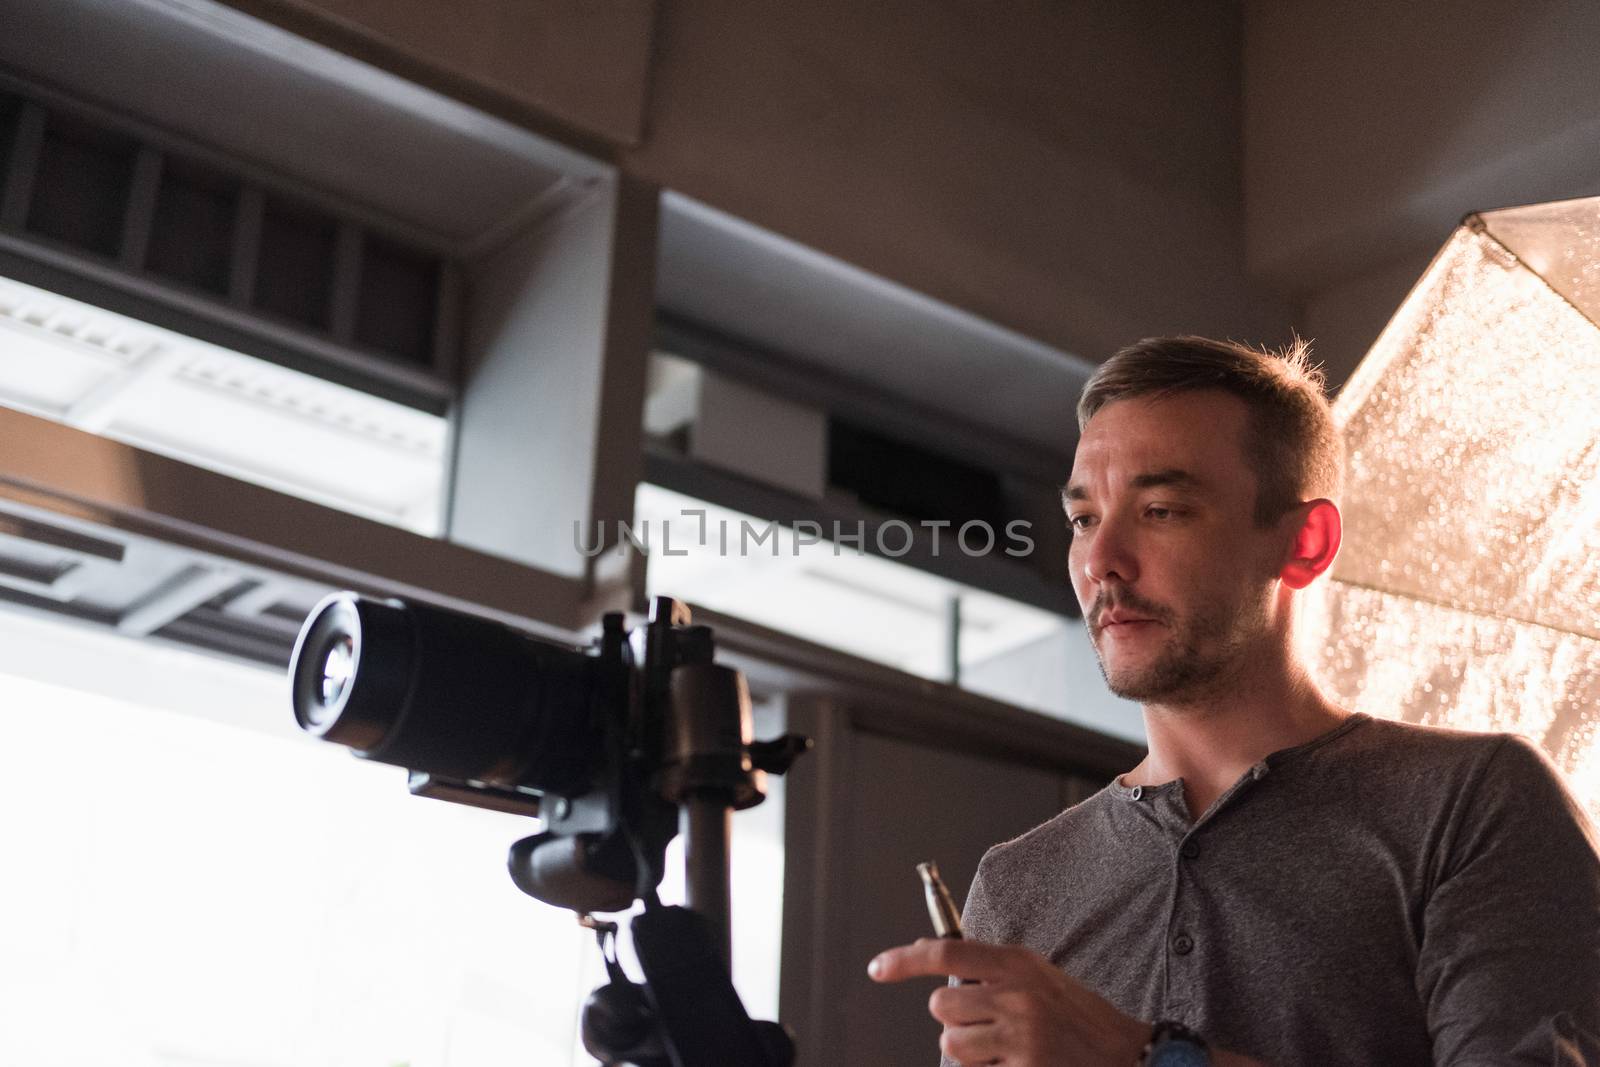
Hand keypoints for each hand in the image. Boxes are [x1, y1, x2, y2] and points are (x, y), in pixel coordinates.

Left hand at [869, 938, 1150, 1066]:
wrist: (1124, 1056)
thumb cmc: (1075, 1016)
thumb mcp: (1037, 975)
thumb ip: (987, 966)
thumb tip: (927, 952)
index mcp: (1018, 964)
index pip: (947, 952)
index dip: (905, 959)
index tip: (878, 968)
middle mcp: (1018, 996)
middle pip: (941, 1005)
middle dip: (955, 1018)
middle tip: (986, 1024)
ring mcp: (1021, 1037)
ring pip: (952, 1044)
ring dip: (969, 1052)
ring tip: (1003, 1049)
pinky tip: (1016, 1066)